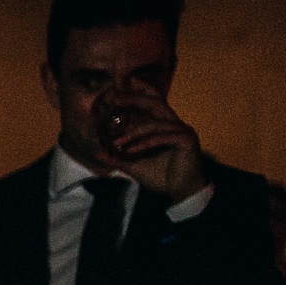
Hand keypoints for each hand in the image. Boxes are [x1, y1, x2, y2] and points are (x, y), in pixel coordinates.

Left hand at [102, 86, 206, 202]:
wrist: (181, 192)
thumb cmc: (161, 177)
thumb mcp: (134, 166)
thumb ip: (118, 158)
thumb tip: (98, 153)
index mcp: (163, 125)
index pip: (149, 103)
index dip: (135, 95)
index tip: (114, 92)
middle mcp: (173, 124)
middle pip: (154, 103)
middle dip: (134, 98)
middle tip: (114, 98)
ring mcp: (182, 130)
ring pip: (154, 124)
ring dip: (133, 133)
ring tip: (117, 142)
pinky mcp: (187, 140)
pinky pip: (162, 137)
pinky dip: (145, 143)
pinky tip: (131, 151)